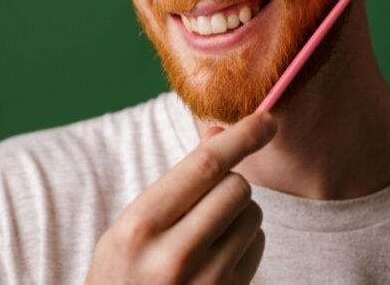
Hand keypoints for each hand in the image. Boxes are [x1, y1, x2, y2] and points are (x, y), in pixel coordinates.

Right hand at [86, 111, 276, 283]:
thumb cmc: (123, 276)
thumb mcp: (130, 227)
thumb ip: (175, 182)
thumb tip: (220, 134)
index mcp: (140, 227)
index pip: (204, 167)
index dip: (241, 137)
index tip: (266, 120)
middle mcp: (174, 256)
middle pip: (236, 188)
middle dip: (229, 183)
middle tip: (204, 201)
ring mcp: (206, 283)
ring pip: (252, 215)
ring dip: (238, 213)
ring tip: (204, 235)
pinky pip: (257, 245)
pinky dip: (245, 241)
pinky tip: (216, 258)